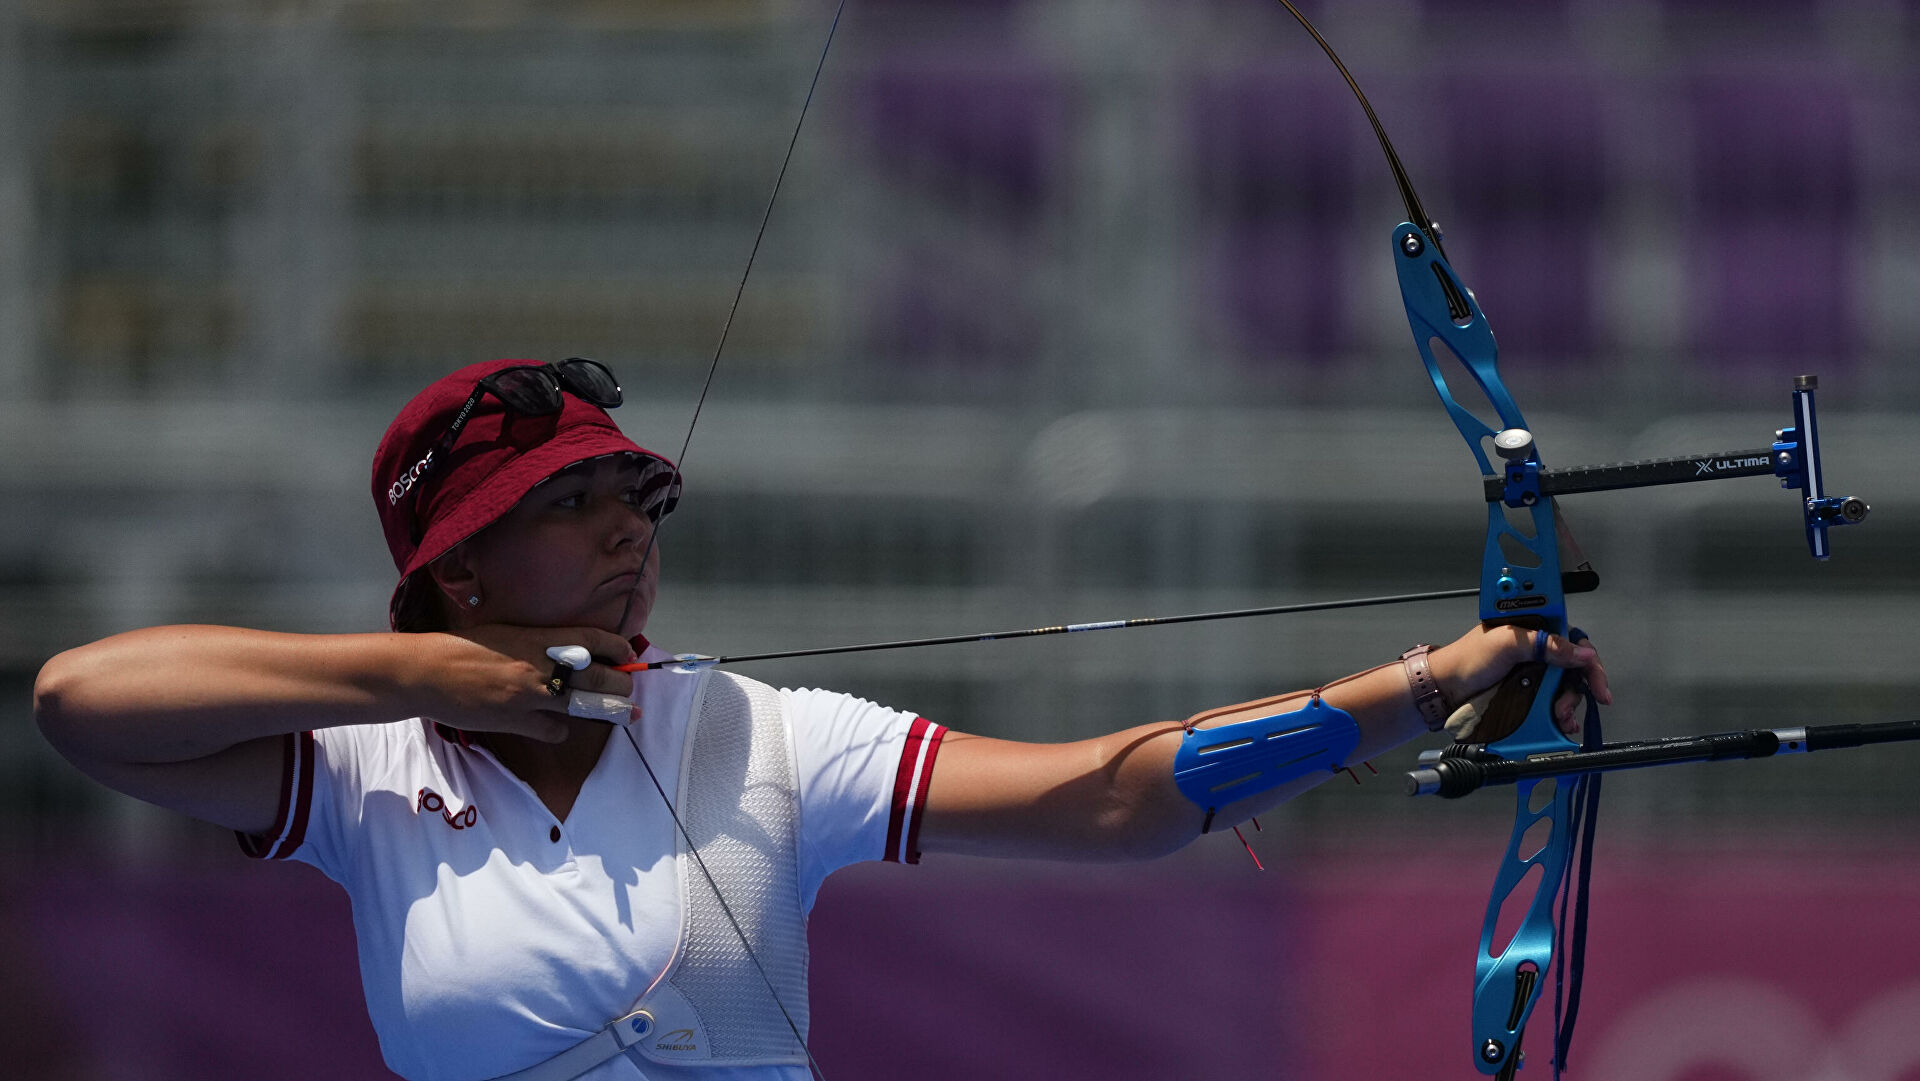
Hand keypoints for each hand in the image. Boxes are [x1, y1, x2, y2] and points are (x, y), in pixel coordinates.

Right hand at [405, 625, 639, 742]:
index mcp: (538, 638)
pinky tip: (557, 726)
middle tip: (628, 689)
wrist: (427, 671)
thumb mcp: (508, 632)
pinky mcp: (515, 721)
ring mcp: (529, 695)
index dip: (618, 647)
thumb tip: (571, 651)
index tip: (629, 655)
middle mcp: (539, 666)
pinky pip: (554, 731)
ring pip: (584, 706)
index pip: (593, 639)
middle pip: (599, 677)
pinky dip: (561, 730)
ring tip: (619, 712)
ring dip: (605, 710)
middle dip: (622, 685)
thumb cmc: (464, 647)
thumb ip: (540, 642)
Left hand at [1430, 624, 1611, 742]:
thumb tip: (1581, 652)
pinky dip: (1559, 714)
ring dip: (1567, 705)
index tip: (1597, 683)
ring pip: (1565, 689)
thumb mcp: (1507, 643)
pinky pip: (1552, 703)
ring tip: (1559, 718)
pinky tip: (1559, 723)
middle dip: (1578, 689)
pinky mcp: (1528, 693)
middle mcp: (1537, 650)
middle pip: (1574, 668)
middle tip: (1568, 707)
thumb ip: (1544, 643)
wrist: (1445, 690)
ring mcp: (1534, 673)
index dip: (1589, 660)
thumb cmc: (1466, 659)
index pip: (1574, 639)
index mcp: (1534, 629)